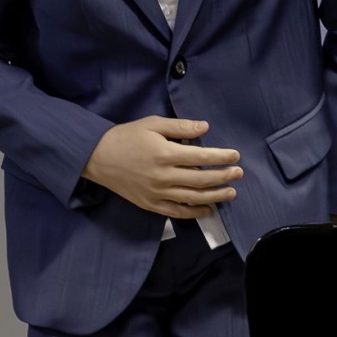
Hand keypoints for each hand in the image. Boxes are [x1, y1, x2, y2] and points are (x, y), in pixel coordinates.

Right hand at [81, 117, 241, 220]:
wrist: (98, 158)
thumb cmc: (126, 137)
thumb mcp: (152, 124)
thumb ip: (180, 127)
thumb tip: (205, 127)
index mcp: (164, 153)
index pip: (201, 156)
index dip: (221, 156)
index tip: (235, 155)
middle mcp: (163, 176)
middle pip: (201, 179)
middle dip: (223, 176)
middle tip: (238, 173)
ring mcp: (157, 193)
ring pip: (193, 198)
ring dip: (215, 196)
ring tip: (231, 193)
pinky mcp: (150, 204)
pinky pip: (177, 212)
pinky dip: (194, 213)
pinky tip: (208, 210)